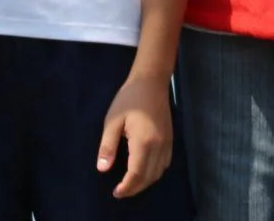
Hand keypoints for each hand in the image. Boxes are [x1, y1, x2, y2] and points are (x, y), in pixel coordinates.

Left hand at [96, 69, 172, 197]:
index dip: (127, 187)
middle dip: (135, 188)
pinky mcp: (170, 139)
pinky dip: (155, 172)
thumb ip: (107, 146)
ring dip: (145, 182)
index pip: (136, 174)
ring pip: (159, 172)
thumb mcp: (112, 121)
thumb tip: (102, 169)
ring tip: (131, 183)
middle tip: (120, 191)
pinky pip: (165, 163)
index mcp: (143, 142)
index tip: (115, 192)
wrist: (151, 82)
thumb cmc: (129, 99)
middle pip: (149, 177)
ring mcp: (167, 143)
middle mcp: (158, 146)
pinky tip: (145, 170)